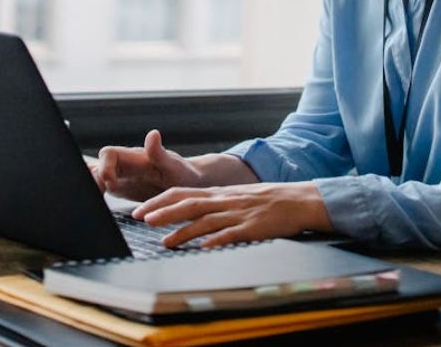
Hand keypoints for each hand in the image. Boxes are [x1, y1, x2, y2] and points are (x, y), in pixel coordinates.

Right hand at [91, 129, 202, 200]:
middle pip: (97, 166)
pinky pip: (101, 187)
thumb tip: (153, 133)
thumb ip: (160, 153)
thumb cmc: (183, 174)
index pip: (108, 154)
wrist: (189, 184)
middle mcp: (124, 165)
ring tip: (94, 205)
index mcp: (134, 158)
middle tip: (98, 199)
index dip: (104, 168)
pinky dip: (95, 195)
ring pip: (96, 177)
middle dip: (92, 181)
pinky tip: (97, 208)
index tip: (112, 185)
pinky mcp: (120, 188)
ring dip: (91, 188)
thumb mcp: (174, 167)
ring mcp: (120, 176)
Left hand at [132, 182, 332, 248]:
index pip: (182, 193)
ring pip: (205, 221)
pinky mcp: (252, 227)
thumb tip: (191, 212)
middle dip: (163, 212)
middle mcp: (225, 201)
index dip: (159, 201)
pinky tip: (203, 247)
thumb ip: (215, 203)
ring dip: (183, 231)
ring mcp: (238, 214)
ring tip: (165, 242)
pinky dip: (216, 240)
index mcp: (219, 193)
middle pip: (188, 204)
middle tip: (141, 219)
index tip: (140, 210)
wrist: (299, 200)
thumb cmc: (268, 200)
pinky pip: (231, 234)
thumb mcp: (237, 196)